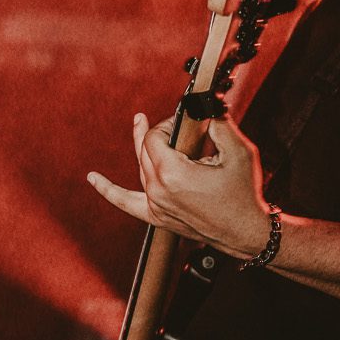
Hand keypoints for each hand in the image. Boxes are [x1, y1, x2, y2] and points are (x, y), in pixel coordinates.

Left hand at [88, 112, 270, 261]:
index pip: (155, 137)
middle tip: (174, 122)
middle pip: (145, 150)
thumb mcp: (238, 152)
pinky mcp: (157, 217)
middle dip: (159, 132)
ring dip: (140, 146)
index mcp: (173, 173)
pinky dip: (108, 190)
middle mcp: (158, 190)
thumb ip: (219, 123)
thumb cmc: (243, 194)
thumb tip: (205, 107)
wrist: (246, 232)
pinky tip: (93, 179)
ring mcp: (155, 206)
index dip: (168, 124)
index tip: (186, 121)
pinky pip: (126, 202)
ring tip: (138, 122)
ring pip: (140, 168)